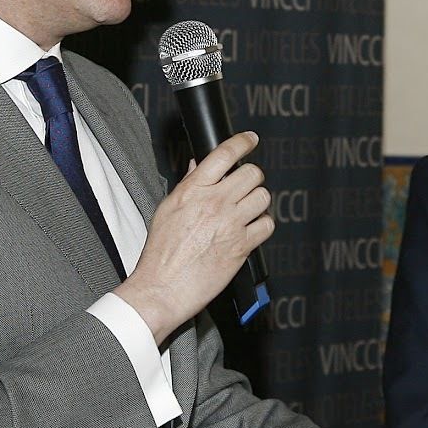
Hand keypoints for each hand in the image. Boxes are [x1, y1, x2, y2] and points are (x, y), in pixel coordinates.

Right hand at [116, 131, 272, 343]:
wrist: (163, 287)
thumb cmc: (160, 253)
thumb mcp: (167, 209)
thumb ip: (187, 185)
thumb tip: (198, 166)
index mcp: (193, 190)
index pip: (225, 154)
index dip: (243, 142)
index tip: (250, 139)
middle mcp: (214, 203)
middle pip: (252, 174)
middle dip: (252, 177)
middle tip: (245, 185)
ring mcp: (231, 224)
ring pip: (263, 197)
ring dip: (258, 201)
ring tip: (246, 210)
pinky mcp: (242, 246)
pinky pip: (267, 225)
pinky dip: (262, 225)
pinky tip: (250, 229)